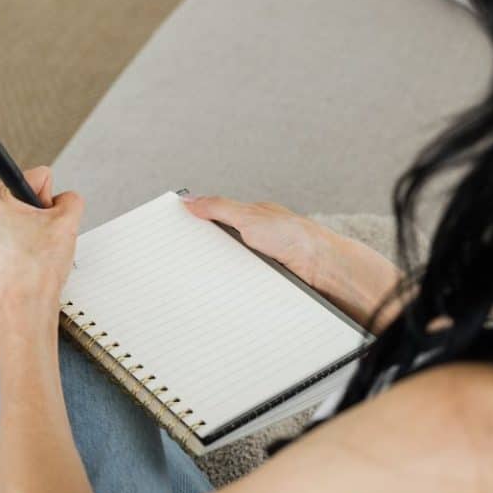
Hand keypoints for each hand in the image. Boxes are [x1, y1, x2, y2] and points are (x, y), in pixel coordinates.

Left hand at [0, 167, 83, 336]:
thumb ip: (71, 199)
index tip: (48, 221)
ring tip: (35, 256)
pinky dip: (19, 248)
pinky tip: (26, 265)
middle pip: (23, 198)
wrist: (23, 313)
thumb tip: (65, 199)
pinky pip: (7, 239)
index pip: (36, 177)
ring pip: (16, 220)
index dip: (51, 199)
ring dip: (30, 232)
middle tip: (43, 241)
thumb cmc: (38, 272)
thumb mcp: (68, 223)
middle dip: (38, 216)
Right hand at [183, 195, 401, 330]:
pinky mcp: (263, 283)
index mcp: (249, 219)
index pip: (213, 220)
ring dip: (217, 275)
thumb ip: (218, 207)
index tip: (172, 235)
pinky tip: (222, 293)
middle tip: (180, 263)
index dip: (194, 227)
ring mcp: (259, 263)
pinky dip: (231, 290)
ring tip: (198, 281)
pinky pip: (239, 288)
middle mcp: (254, 241)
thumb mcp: (248, 216)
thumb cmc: (294, 236)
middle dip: (202, 255)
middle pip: (217, 248)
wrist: (320, 268)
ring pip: (227, 270)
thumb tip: (190, 199)